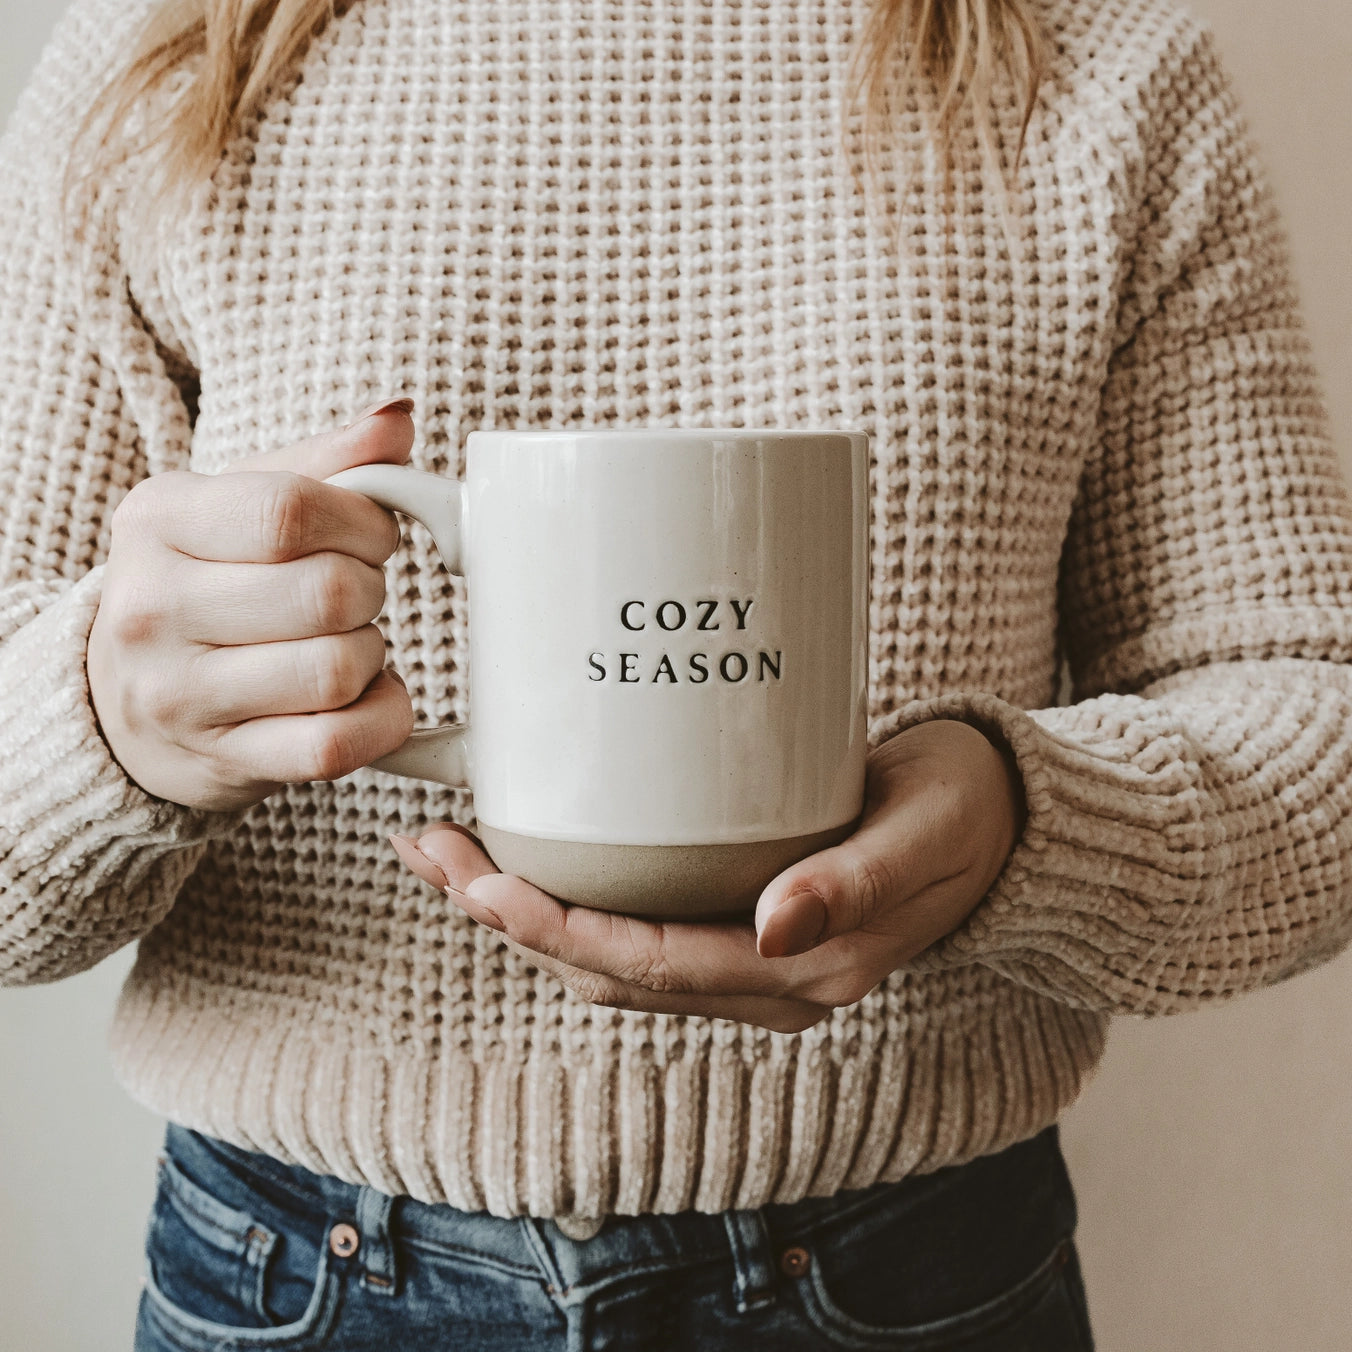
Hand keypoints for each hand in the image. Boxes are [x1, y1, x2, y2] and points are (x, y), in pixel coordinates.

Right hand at [87, 399, 418, 811]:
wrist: (127, 698)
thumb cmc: (207, 582)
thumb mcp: (241, 502)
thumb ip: (328, 461)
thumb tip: (400, 419)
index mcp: (158, 520)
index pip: (290, 510)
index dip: (363, 523)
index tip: (372, 535)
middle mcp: (153, 609)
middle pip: (328, 594)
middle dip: (371, 590)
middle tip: (357, 593)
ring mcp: (181, 696)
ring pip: (338, 671)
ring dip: (373, 656)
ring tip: (348, 644)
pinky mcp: (224, 761)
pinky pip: (335, 745)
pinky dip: (380, 718)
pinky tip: (367, 696)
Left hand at [391, 718, 1024, 1032]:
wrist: (1001, 822)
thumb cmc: (963, 811)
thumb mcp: (923, 833)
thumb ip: (856, 883)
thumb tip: (777, 927)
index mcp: (801, 974)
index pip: (648, 965)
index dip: (554, 929)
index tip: (479, 883)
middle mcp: (763, 982)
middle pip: (605, 967)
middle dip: (509, 918)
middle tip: (431, 847)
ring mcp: (748, 961)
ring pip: (608, 955)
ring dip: (524, 911)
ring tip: (451, 849)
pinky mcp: (741, 924)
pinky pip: (635, 930)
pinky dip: (571, 900)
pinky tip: (531, 854)